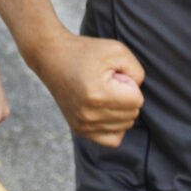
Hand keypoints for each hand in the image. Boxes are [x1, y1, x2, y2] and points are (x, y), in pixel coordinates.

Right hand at [34, 32, 145, 147]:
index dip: (130, 84)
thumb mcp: (116, 50)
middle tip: (108, 83)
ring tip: (104, 93)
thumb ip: (137, 71)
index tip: (114, 75)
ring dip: (120, 110)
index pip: (137, 100)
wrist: (52, 57)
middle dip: (126, 96)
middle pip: (132, 114)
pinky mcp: (80, 130)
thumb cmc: (86, 52)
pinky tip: (106, 110)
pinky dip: (115, 126)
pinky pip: (112, 140)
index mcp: (99, 95)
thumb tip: (138, 92)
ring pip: (125, 126)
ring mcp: (83, 124)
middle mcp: (90, 114)